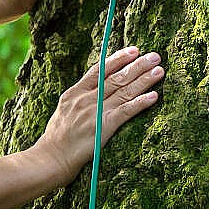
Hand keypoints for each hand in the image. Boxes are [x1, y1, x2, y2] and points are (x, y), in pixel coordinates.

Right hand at [34, 46, 163, 185]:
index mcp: (74, 93)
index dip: (118, 59)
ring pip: (124, 91)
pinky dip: (141, 103)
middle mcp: (85, 99)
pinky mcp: (104, 127)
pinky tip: (154, 96)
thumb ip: (78, 101)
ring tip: (159, 70)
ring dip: (144, 80)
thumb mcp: (63, 112)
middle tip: (155, 56)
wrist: (49, 159)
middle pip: (116, 77)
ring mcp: (95, 112)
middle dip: (137, 65)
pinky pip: (126, 111)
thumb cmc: (55, 140)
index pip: (99, 70)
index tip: (134, 50)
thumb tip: (92, 92)